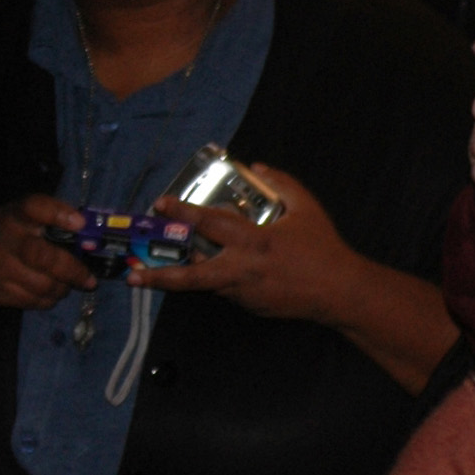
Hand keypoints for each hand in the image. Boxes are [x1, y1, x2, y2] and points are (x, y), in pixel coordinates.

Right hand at [0, 195, 96, 310]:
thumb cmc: (4, 233)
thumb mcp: (21, 216)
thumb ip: (52, 219)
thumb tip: (91, 231)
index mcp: (15, 215)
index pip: (35, 207)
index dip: (59, 214)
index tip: (80, 224)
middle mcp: (4, 239)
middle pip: (45, 257)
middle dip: (73, 271)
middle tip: (88, 279)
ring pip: (43, 286)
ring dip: (63, 288)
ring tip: (67, 284)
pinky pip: (33, 301)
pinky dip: (48, 300)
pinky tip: (49, 292)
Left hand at [140, 162, 358, 323]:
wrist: (340, 292)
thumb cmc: (323, 247)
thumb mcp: (306, 207)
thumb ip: (281, 183)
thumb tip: (258, 167)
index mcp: (254, 240)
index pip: (209, 224)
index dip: (183, 212)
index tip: (161, 204)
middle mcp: (242, 269)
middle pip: (191, 277)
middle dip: (160, 277)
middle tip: (134, 274)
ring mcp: (245, 293)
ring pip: (208, 284)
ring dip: (187, 277)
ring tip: (157, 273)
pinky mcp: (252, 307)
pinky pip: (229, 290)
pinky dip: (221, 279)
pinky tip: (222, 271)